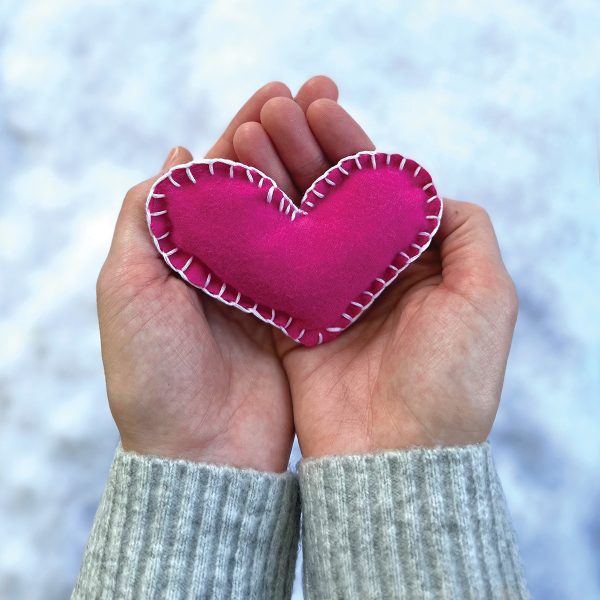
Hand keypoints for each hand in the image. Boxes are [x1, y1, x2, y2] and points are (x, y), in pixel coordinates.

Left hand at [96, 77, 337, 470]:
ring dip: (315, 170)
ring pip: (294, 215)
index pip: (219, 177)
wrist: (200, 451)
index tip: (276, 94)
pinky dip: (335, 225)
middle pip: (261, 187)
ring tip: (344, 126)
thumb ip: (146, 220)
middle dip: (288, 139)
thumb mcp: (127, 289)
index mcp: (185, 251)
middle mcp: (229, 263)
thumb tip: (178, 157)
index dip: (244, 133)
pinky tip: (358, 193)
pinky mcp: (300, 315)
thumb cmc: (155, 375)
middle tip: (322, 94)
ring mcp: (268, 287)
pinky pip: (319, 260)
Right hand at [230, 93, 517, 457]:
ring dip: (273, 179)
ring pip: (297, 224)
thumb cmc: (451, 381)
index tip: (319, 106)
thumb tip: (432, 188)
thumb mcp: (487, 299)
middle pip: (331, 198)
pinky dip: (253, 232)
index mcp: (413, 262)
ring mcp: (327, 296)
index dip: (350, 144)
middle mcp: (368, 273)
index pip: (377, 187)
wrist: (398, 456)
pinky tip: (233, 193)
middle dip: (303, 150)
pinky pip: (269, 269)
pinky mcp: (292, 321)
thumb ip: (467, 234)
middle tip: (271, 110)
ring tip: (244, 136)